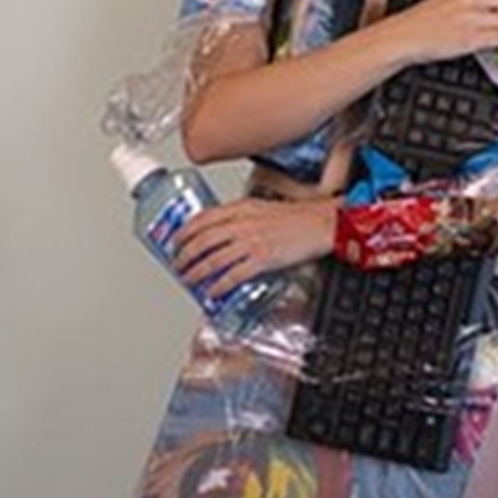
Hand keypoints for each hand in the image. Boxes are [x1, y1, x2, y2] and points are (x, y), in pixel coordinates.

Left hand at [172, 197, 337, 296]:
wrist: (322, 223)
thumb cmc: (298, 217)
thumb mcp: (262, 207)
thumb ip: (240, 217)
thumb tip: (222, 231)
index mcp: (241, 208)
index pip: (202, 219)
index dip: (184, 232)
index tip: (176, 241)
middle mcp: (242, 223)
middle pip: (202, 240)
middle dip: (184, 254)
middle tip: (177, 264)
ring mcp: (252, 242)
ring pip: (212, 259)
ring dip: (195, 271)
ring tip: (188, 279)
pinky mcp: (263, 259)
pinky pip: (232, 275)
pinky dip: (218, 285)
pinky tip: (211, 291)